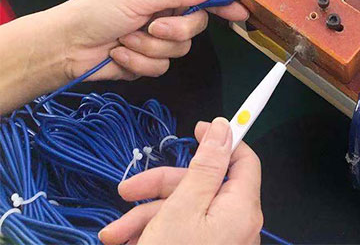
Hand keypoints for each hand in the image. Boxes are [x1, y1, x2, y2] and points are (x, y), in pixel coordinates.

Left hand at [53, 0, 248, 82]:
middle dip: (173, 31)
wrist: (67, 46)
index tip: (239, 11)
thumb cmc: (97, 11)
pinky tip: (119, 54)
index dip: (221, 3)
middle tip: (152, 27)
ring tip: (125, 39)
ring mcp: (155, 39)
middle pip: (193, 27)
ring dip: (148, 48)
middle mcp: (163, 12)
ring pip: (178, 50)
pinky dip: (138, 62)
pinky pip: (159, 67)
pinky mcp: (145, 61)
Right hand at [98, 118, 262, 244]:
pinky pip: (181, 233)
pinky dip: (152, 233)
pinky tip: (124, 242)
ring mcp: (219, 244)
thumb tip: (224, 129)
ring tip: (114, 233)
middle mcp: (236, 226)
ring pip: (185, 211)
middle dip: (160, 187)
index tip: (196, 127)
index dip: (222, 139)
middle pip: (202, 185)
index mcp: (242, 209)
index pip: (243, 160)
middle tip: (127, 190)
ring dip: (145, 215)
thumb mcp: (183, 207)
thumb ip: (205, 165)